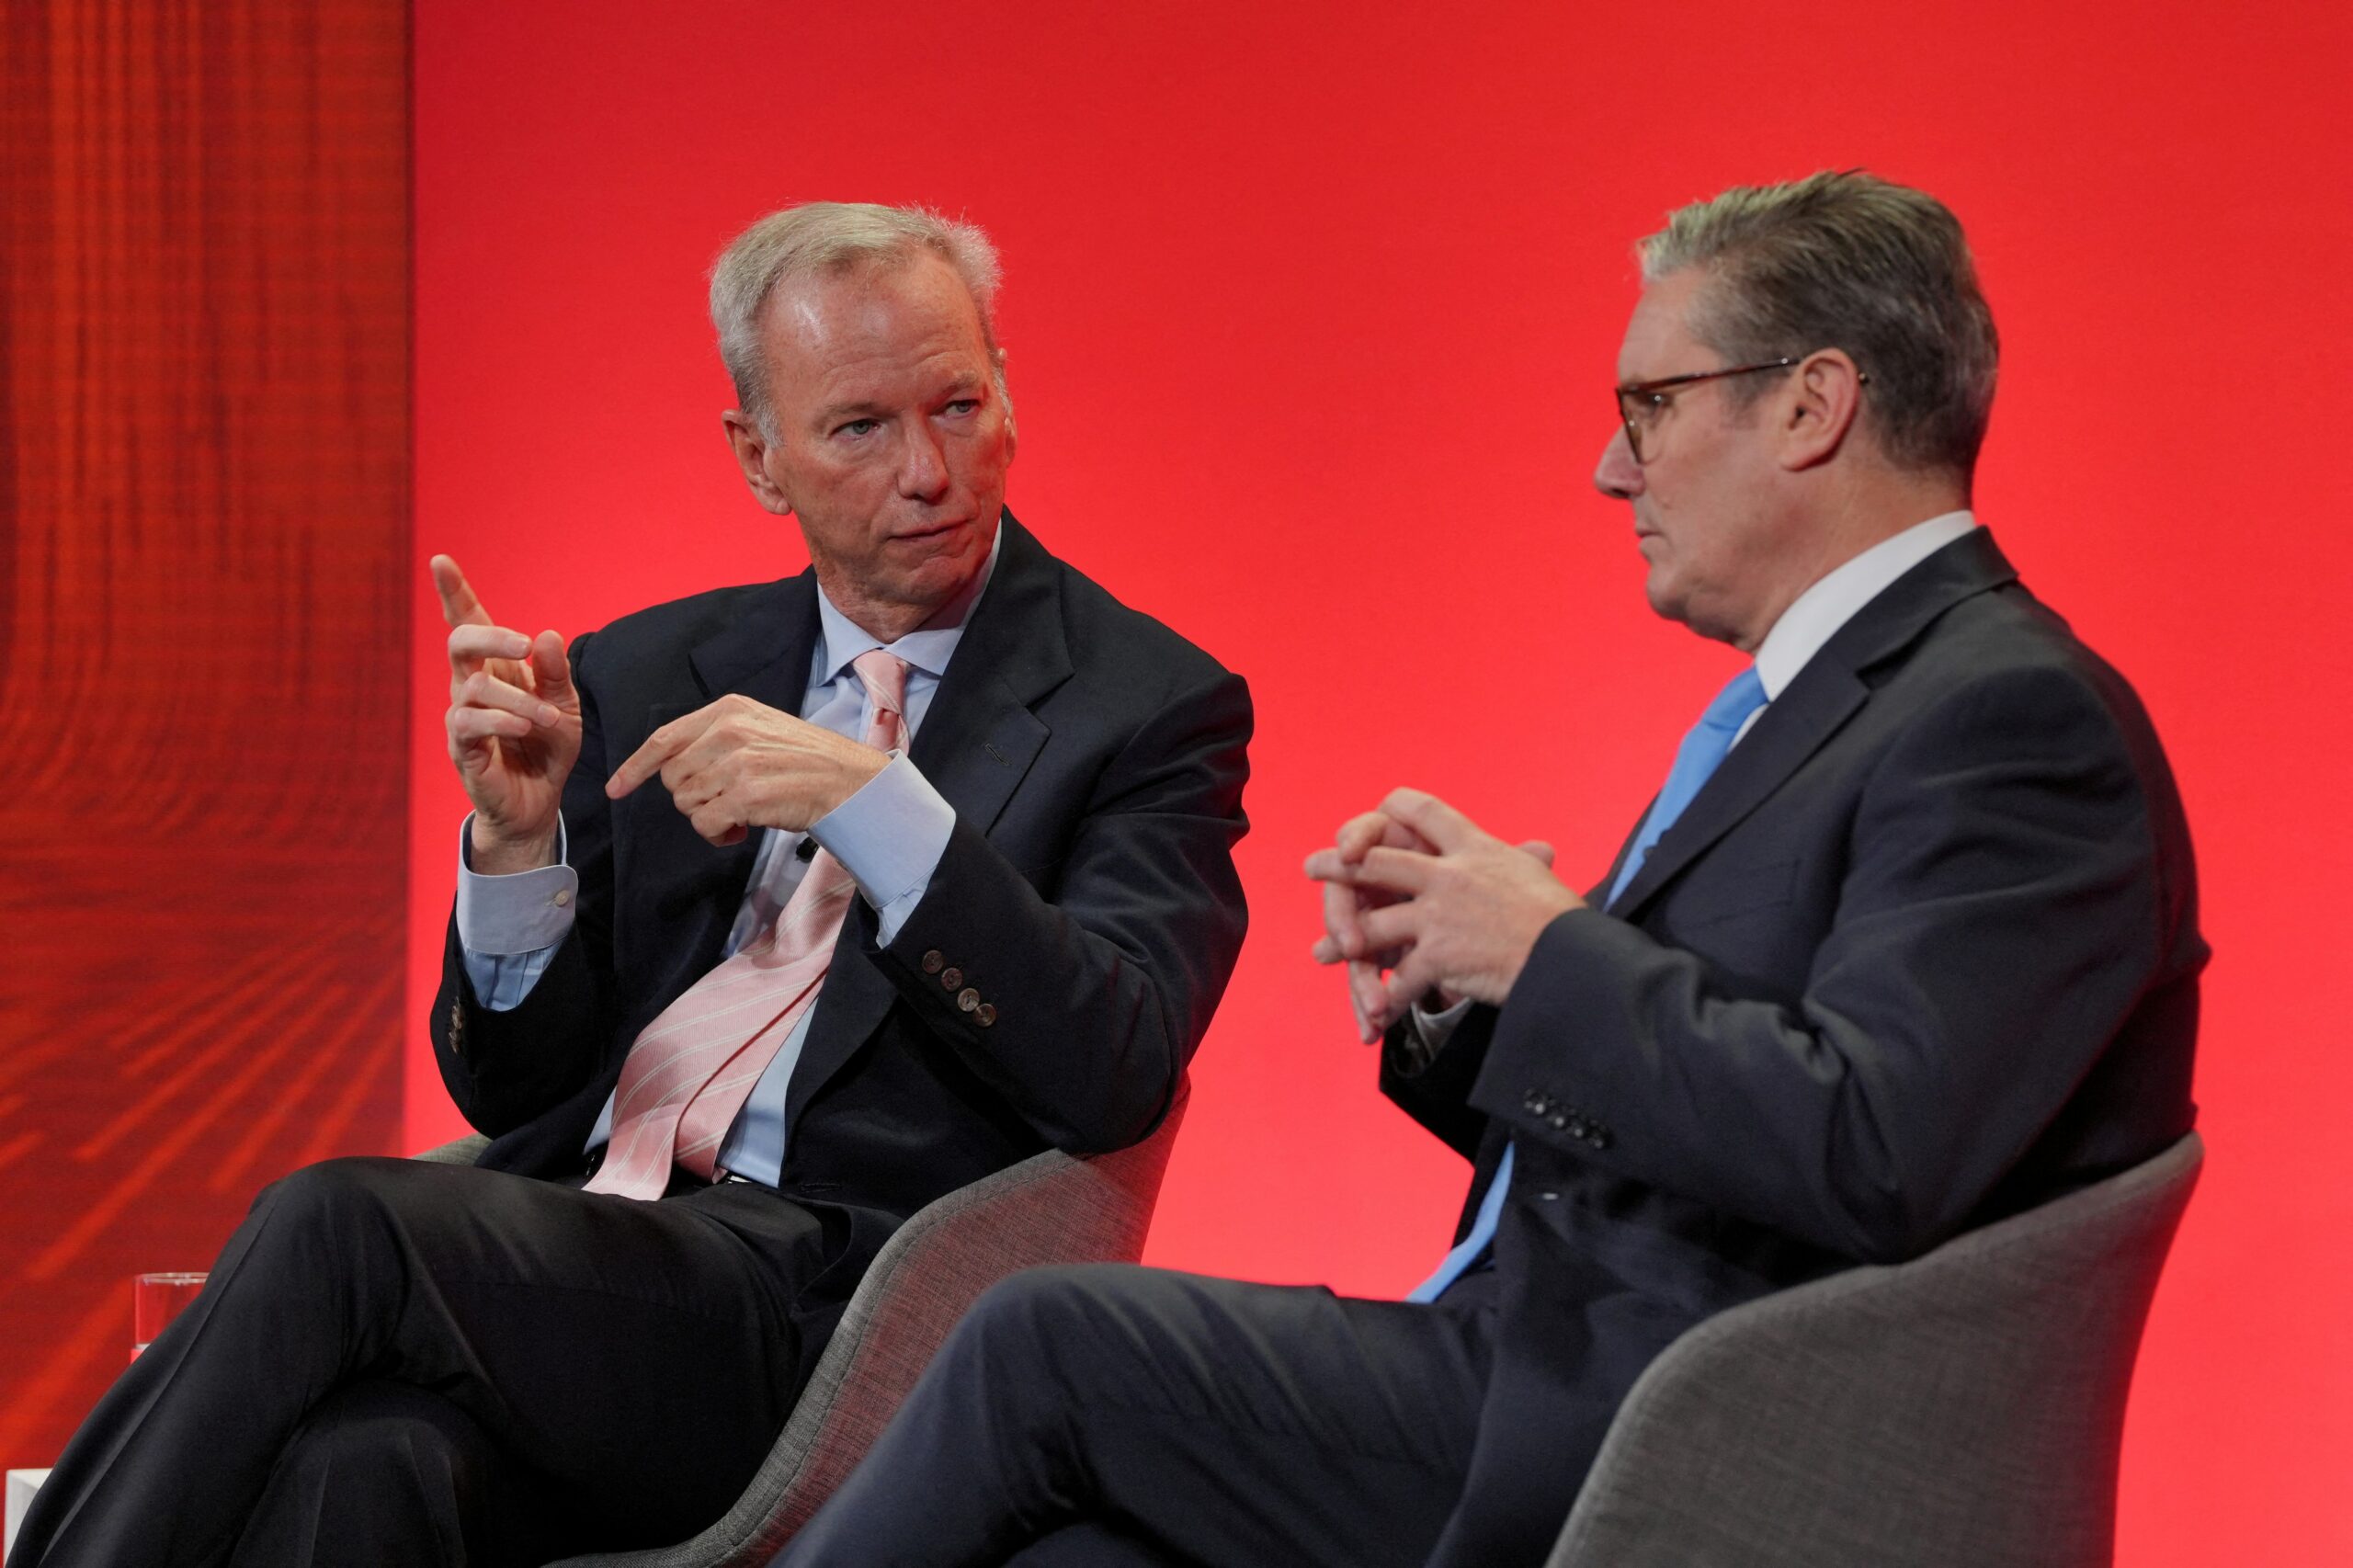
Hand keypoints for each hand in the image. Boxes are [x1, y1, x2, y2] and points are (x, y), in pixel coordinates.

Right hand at [433, 556, 580, 872]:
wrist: (538, 801)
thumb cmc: (546, 747)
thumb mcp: (565, 705)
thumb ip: (556, 672)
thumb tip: (547, 635)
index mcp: (495, 668)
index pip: (469, 623)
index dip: (453, 593)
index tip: (441, 561)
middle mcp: (470, 686)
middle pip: (459, 641)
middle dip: (490, 635)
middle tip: (524, 645)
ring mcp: (461, 716)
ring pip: (474, 686)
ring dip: (518, 699)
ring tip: (548, 719)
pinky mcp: (461, 748)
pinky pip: (470, 723)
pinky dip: (501, 721)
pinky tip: (523, 729)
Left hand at [606, 694, 889, 845]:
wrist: (850, 781)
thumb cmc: (807, 761)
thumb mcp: (760, 729)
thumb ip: (716, 738)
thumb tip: (671, 767)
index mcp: (729, 710)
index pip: (664, 738)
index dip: (635, 767)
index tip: (617, 788)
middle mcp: (729, 731)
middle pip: (672, 778)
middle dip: (691, 798)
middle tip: (724, 803)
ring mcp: (737, 762)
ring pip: (686, 803)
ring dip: (708, 818)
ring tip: (739, 815)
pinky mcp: (746, 794)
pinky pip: (705, 824)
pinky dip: (718, 835)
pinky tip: (741, 830)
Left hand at [1306, 788, 1580, 1036]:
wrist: (1572, 961)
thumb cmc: (1564, 922)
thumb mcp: (1539, 877)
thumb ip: (1525, 861)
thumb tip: (1541, 850)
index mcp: (1474, 848)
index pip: (1423, 810)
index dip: (1394, 810)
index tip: (1376, 816)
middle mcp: (1450, 875)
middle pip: (1378, 860)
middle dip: (1338, 865)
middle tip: (1313, 867)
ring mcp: (1440, 915)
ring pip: (1374, 925)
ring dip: (1345, 943)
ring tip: (1323, 952)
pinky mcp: (1438, 955)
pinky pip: (1399, 978)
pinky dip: (1386, 999)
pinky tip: (1377, 1012)